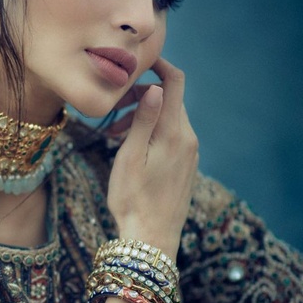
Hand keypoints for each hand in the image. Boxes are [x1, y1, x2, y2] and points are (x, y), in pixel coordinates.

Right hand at [106, 58, 198, 258]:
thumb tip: (157, 87)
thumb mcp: (131, 157)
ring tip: (114, 135)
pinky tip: (132, 151)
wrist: (152, 239)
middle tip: (112, 113)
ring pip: (169, 121)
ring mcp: (190, 154)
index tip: (136, 63)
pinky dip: (152, 135)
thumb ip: (144, 120)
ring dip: (144, 118)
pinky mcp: (187, 167)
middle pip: (170, 100)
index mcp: (174, 132)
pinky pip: (172, 139)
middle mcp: (188, 139)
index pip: (176, 82)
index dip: (158, 65)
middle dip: (141, 97)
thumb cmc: (133, 200)